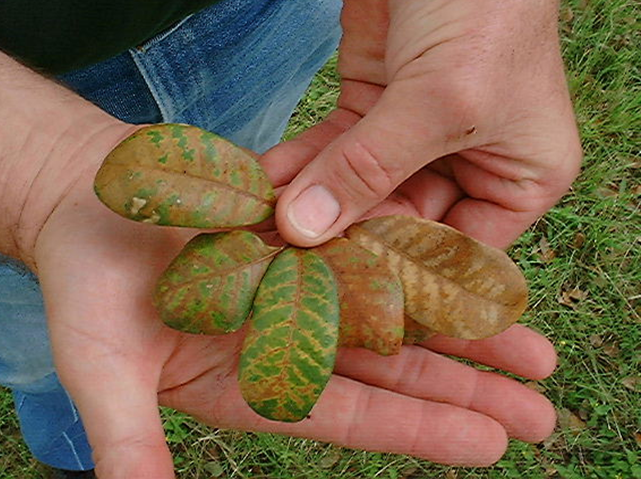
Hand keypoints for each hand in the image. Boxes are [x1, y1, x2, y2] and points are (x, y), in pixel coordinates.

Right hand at [34, 159, 556, 477]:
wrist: (88, 206)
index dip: (418, 430)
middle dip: (466, 389)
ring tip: (531, 344)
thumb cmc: (86, 290)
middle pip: (392, 368)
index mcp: (254, 379)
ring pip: (398, 307)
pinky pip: (373, 243)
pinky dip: (420, 254)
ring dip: (461, 324)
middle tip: (541, 409)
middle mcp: (290, 334)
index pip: (350, 413)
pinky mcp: (307, 233)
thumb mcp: (103, 369)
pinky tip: (470, 265)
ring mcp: (303, 282)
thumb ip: (130, 439)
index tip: (488, 444)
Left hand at [264, 0, 582, 248]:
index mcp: (518, 179)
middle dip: (339, 239)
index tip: (339, 291)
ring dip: (307, 205)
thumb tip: (306, 229)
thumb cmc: (486, 11)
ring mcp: (414, 139)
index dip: (398, 272)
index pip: (454, 249)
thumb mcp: (440, 101)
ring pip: (355, 188)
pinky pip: (332, 151)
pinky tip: (263, 186)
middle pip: (396, 222)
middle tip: (282, 262)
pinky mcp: (372, 109)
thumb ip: (372, 169)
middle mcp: (468, 166)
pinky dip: (298, 166)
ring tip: (258, 230)